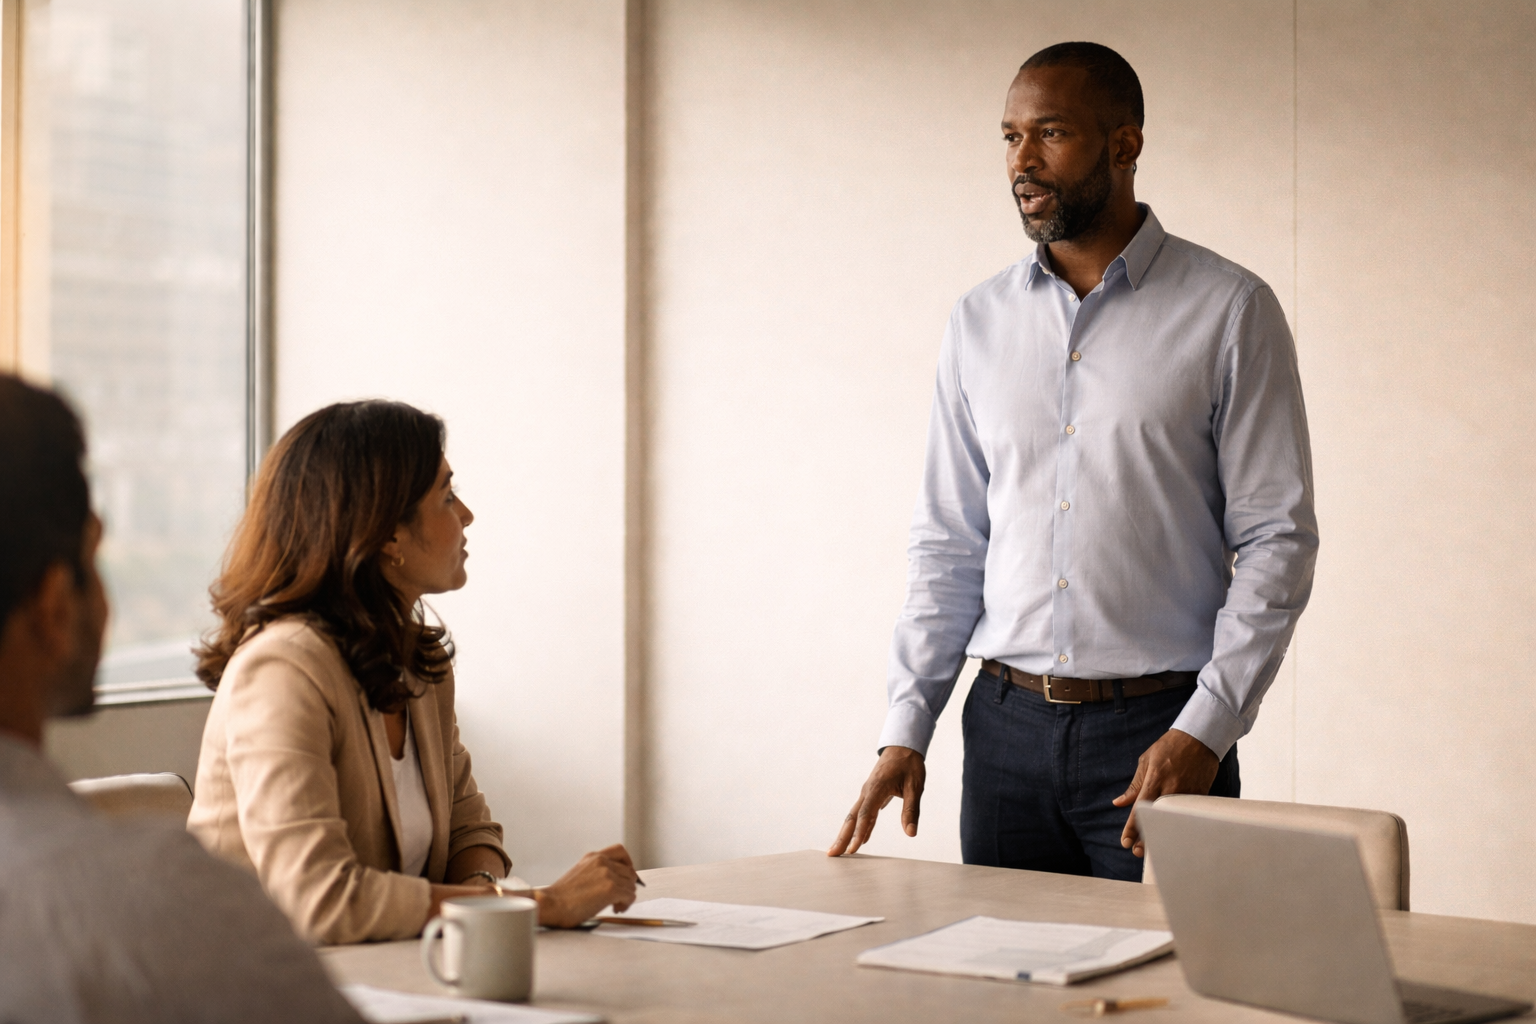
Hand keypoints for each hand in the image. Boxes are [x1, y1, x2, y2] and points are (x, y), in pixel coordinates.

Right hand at [536, 844, 639, 927]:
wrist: (551, 905)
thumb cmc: (561, 896)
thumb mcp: (579, 873)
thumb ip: (596, 871)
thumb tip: (614, 881)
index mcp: (593, 857)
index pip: (620, 851)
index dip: (627, 864)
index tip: (626, 876)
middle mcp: (602, 862)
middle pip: (629, 872)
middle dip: (626, 886)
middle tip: (618, 898)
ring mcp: (607, 874)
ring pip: (631, 885)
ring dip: (626, 897)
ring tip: (615, 905)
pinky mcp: (611, 889)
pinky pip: (630, 896)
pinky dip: (626, 904)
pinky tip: (615, 909)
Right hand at [827, 746, 925, 856]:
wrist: (902, 746)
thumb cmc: (909, 764)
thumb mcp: (915, 786)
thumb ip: (911, 810)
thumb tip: (911, 833)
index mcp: (877, 788)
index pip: (865, 814)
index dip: (859, 833)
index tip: (853, 850)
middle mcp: (868, 791)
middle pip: (852, 817)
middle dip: (842, 837)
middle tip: (832, 854)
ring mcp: (868, 793)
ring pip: (854, 816)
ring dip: (846, 833)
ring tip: (839, 850)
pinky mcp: (871, 795)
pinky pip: (863, 813)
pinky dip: (859, 827)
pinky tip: (859, 840)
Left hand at [1111, 728, 1219, 856]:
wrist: (1199, 737)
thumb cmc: (1169, 747)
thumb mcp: (1146, 761)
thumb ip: (1134, 785)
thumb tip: (1119, 803)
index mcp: (1154, 779)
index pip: (1140, 809)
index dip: (1132, 828)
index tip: (1125, 842)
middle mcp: (1170, 789)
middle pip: (1157, 820)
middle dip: (1146, 838)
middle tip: (1137, 852)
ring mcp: (1187, 794)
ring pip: (1172, 821)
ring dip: (1163, 835)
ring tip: (1153, 849)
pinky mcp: (1199, 796)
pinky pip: (1187, 815)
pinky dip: (1180, 826)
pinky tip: (1175, 837)